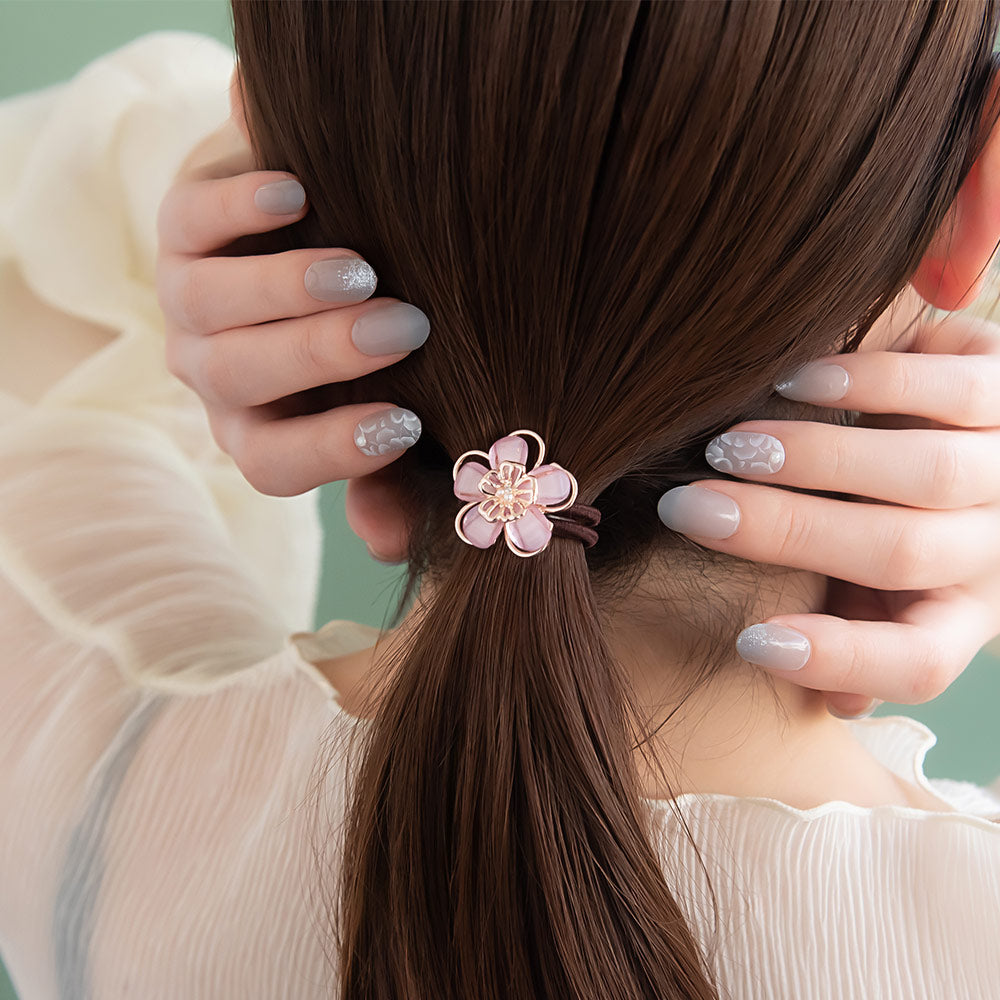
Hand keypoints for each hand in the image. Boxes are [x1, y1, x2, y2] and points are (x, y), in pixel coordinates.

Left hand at [154, 118, 422, 561]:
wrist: (335, 229)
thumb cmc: (371, 341)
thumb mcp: (391, 406)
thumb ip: (394, 477)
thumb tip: (388, 540)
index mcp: (262, 428)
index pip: (275, 462)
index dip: (333, 450)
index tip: (406, 425)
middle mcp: (217, 373)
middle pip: (237, 378)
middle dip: (316, 357)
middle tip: (402, 329)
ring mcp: (192, 298)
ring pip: (205, 305)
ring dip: (281, 290)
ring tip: (358, 272)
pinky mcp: (185, 223)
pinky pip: (190, 220)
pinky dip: (237, 209)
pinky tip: (295, 196)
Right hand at [660, 309, 999, 719]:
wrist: (997, 432)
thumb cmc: (919, 517)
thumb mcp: (898, 588)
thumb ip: (861, 631)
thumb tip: (837, 703)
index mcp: (963, 611)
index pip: (918, 661)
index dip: (839, 659)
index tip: (748, 642)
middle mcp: (997, 546)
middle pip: (901, 553)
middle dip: (786, 532)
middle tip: (691, 509)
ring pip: (930, 473)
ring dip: (819, 458)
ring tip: (732, 447)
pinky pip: (954, 389)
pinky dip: (870, 383)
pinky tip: (799, 382)